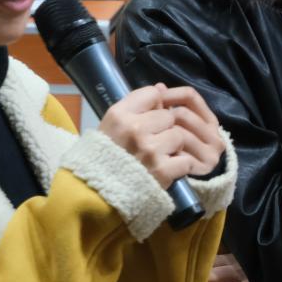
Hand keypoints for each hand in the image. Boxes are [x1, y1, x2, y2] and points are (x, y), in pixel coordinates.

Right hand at [98, 83, 224, 188]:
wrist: (98, 193)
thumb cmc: (106, 154)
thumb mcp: (113, 124)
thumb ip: (136, 104)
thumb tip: (162, 88)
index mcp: (119, 115)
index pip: (152, 94)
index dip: (154, 106)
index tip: (147, 119)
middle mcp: (134, 129)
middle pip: (168, 115)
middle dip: (164, 128)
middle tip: (153, 141)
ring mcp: (150, 150)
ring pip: (178, 136)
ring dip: (172, 147)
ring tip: (159, 155)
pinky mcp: (162, 171)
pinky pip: (184, 160)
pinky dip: (179, 166)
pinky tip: (166, 169)